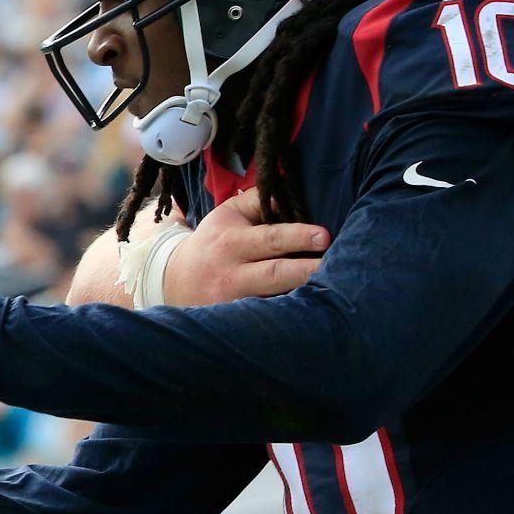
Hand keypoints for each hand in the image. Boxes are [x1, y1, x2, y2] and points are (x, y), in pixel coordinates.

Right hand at [164, 189, 328, 304]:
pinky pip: (269, 317)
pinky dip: (291, 315)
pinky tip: (315, 312)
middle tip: (336, 264)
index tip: (324, 235)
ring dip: (304, 296)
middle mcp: (232, 273)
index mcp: (231, 241)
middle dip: (306, 269)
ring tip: (334, 291)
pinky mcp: (239, 320)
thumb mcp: (227, 215)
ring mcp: (236, 301)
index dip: (298, 236)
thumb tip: (288, 193)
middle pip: (275, 273)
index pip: (269, 238)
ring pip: (274, 301)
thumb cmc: (214, 241)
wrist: (177, 280)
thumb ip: (257, 201)